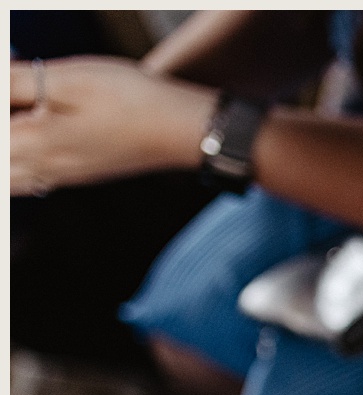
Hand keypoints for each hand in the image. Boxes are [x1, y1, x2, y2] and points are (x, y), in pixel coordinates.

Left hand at [11, 55, 215, 195]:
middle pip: (0, 166)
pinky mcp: (78, 175)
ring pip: (8, 180)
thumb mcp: (65, 81)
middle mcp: (40, 168)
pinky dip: (15, 163)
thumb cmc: (129, 102)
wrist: (181, 130)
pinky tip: (28, 138)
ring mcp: (61, 176)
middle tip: (19, 103)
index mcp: (30, 144)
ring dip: (9, 154)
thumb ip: (13, 82)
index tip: (14, 81)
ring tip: (22, 124)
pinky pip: (28, 180)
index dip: (4, 100)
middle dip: (6, 130)